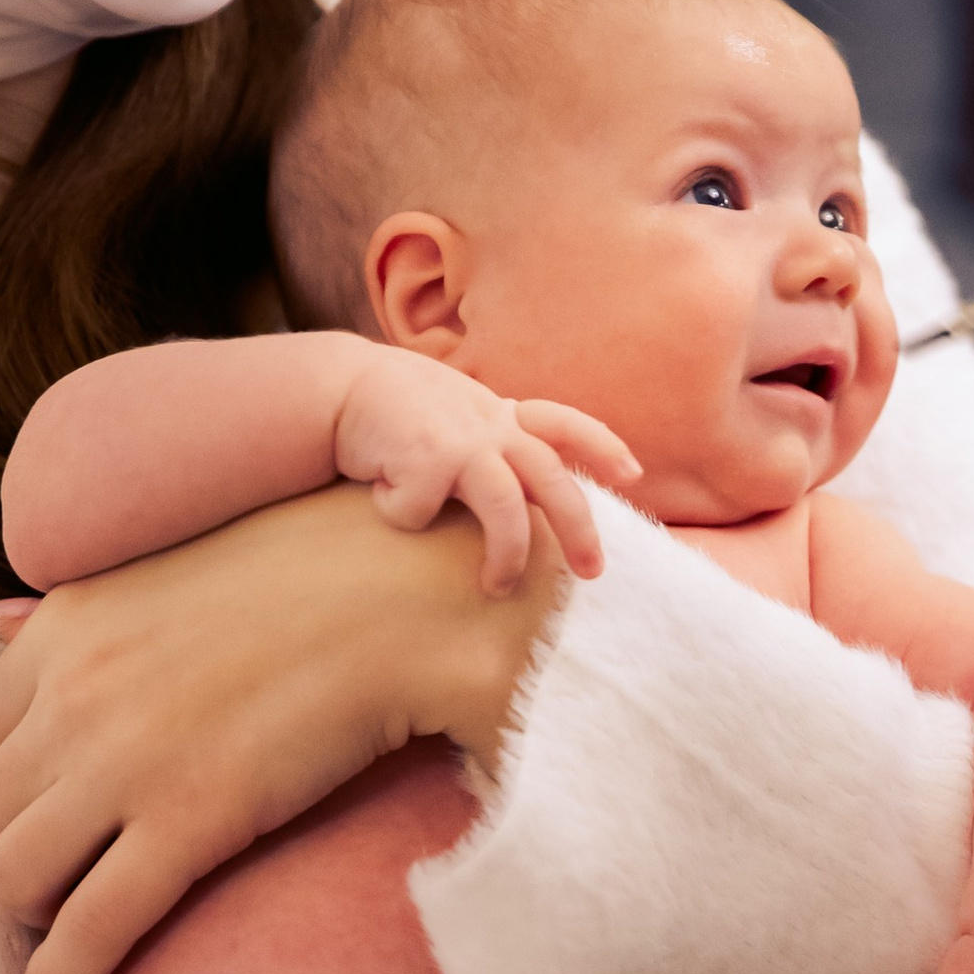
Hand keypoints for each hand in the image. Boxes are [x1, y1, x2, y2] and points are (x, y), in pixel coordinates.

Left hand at [0, 486, 562, 973]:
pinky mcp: (186, 821)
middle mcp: (72, 692)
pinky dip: (63, 970)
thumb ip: (84, 613)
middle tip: (71, 882)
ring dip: (37, 911)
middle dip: (22, 854)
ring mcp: (122, 761)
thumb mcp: (167, 572)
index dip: (27, 780)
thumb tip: (1, 625)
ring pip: (13, 875)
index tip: (65, 809)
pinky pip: (88, 922)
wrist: (403, 597)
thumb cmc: (315, 577)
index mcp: (69, 625)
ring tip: (77, 928)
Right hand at [330, 350, 639, 594]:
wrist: (340, 385)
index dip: (602, 448)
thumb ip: (492, 441)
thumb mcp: (455, 415)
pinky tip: (383, 496)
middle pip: (554, 481)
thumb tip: (529, 494)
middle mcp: (491, 427)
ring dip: (507, 556)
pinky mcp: (427, 460)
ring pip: (507, 511)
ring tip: (497, 587)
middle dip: (580, 529)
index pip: (565, 424)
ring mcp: (463, 443)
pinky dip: (400, 514)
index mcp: (501, 416)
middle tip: (593, 572)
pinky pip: (424, 513)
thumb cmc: (396, 410)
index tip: (633, 474)